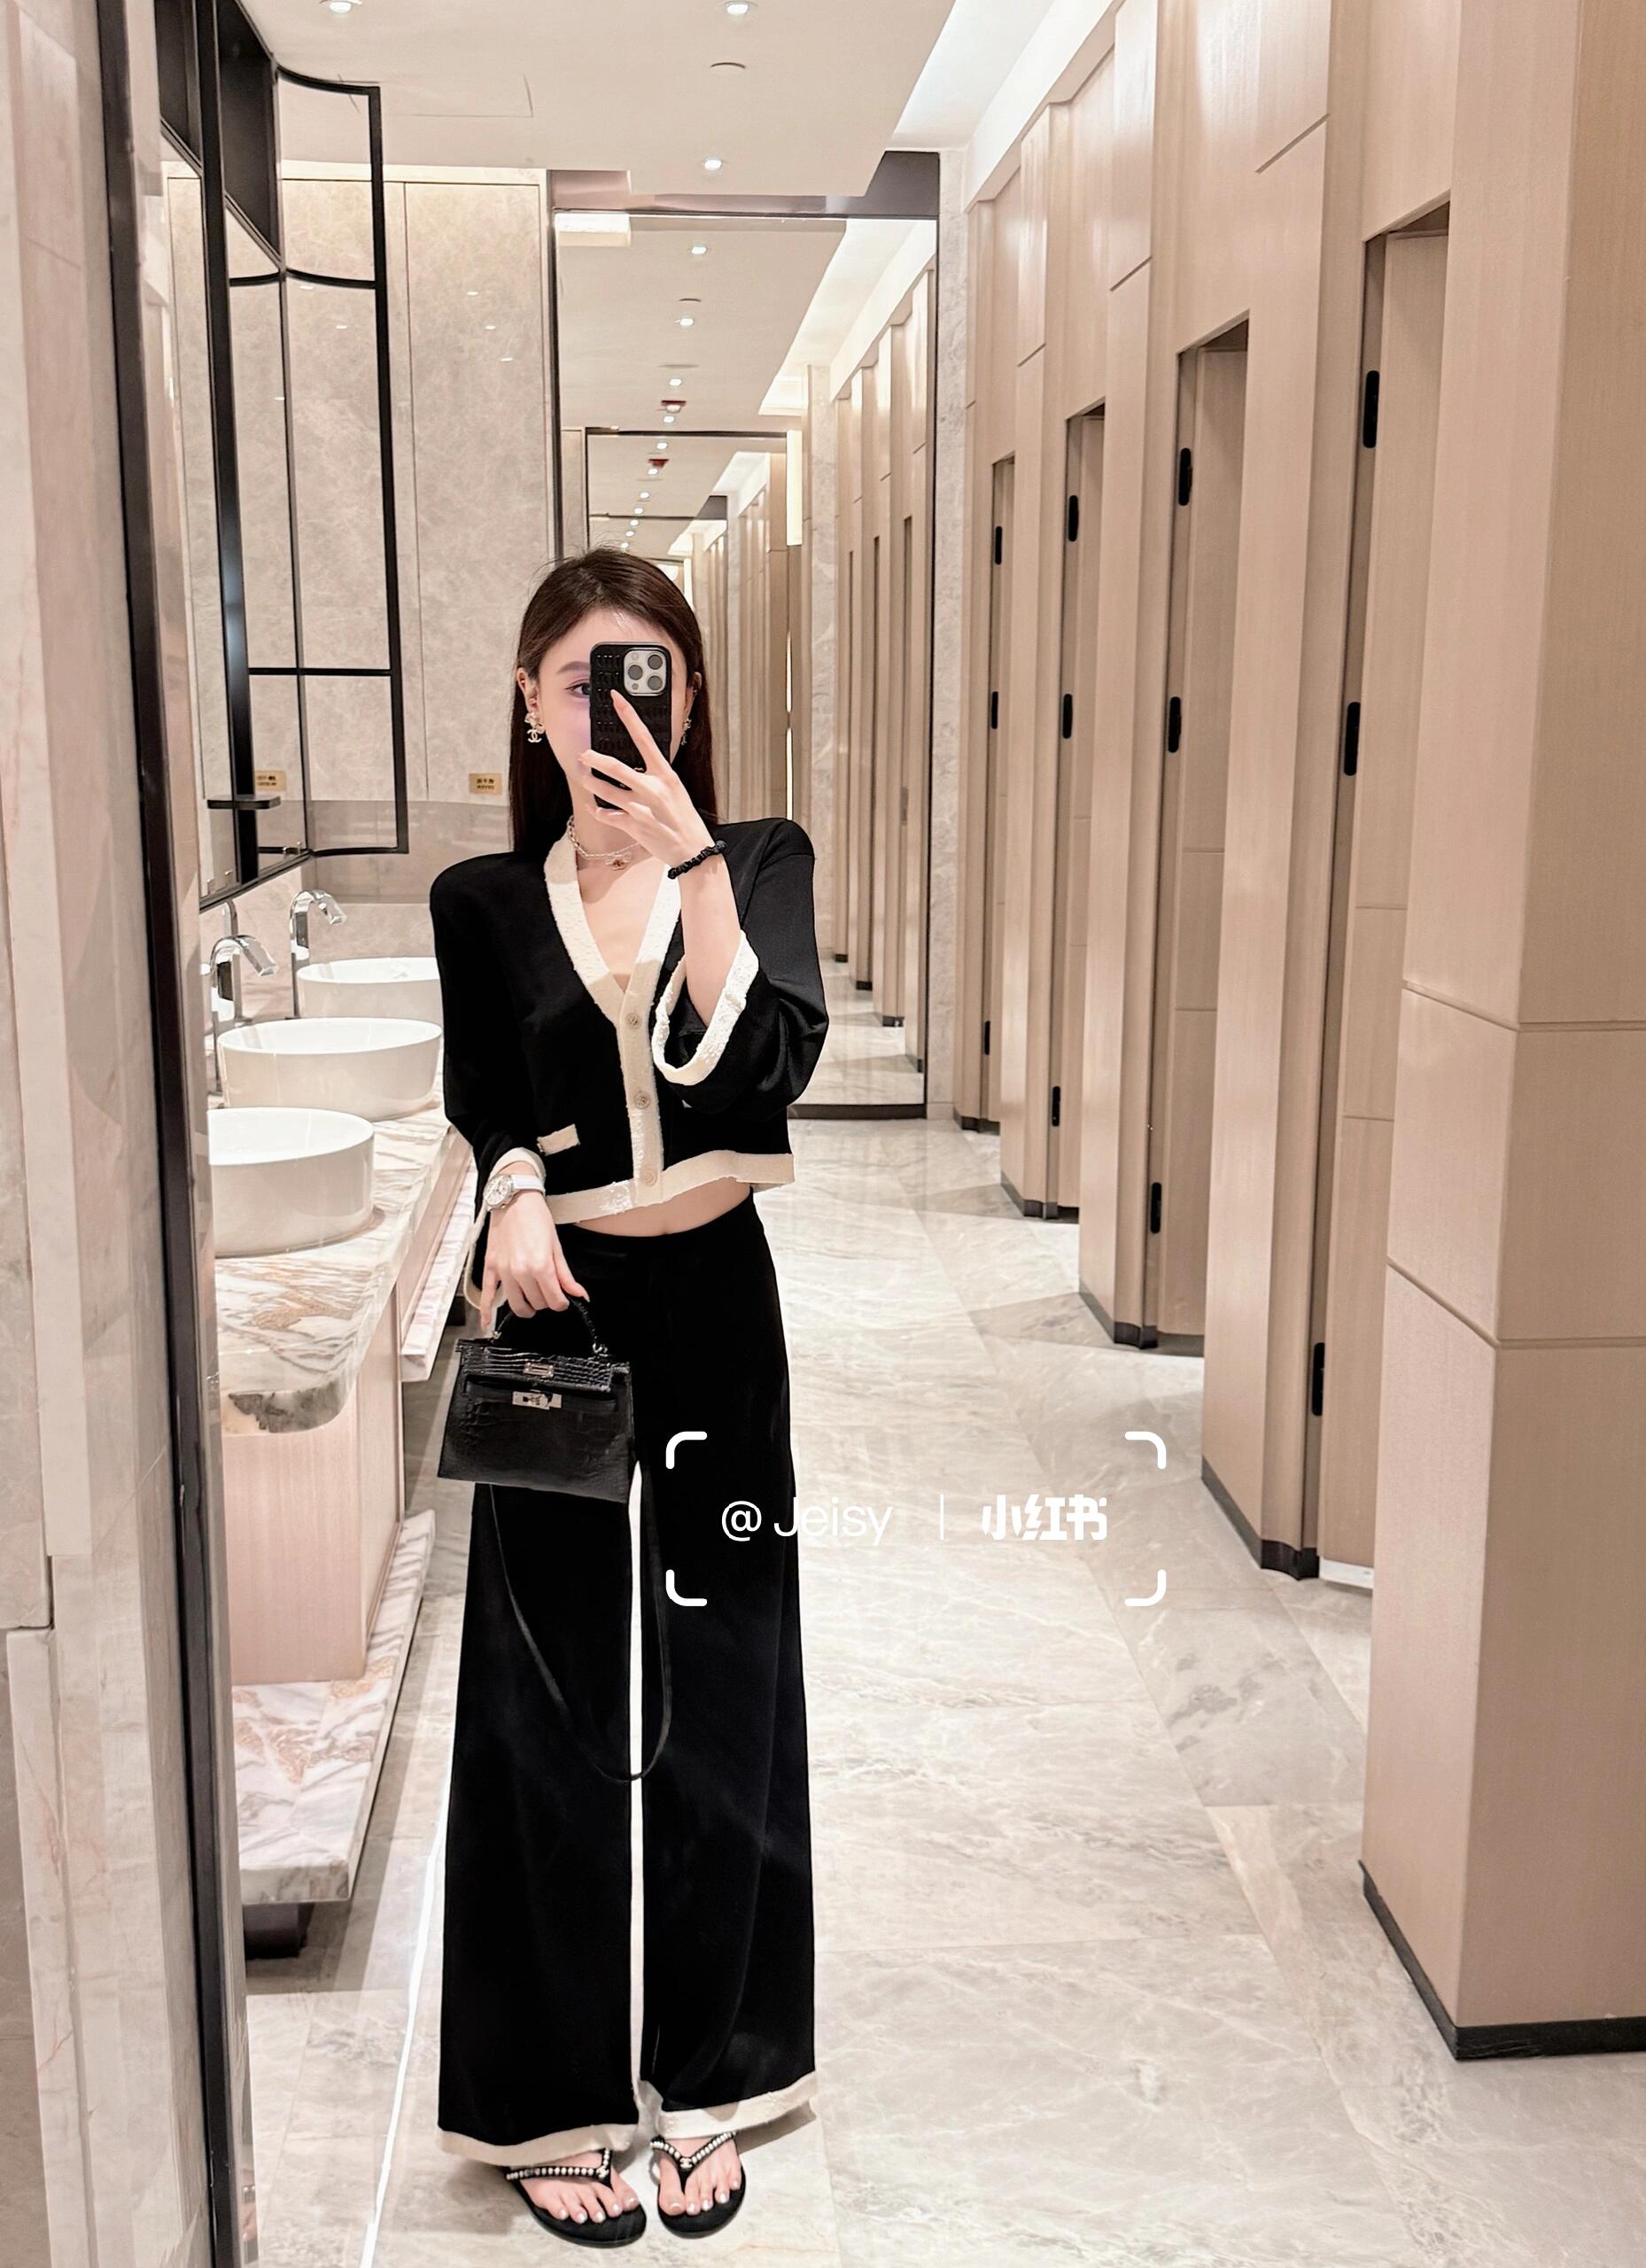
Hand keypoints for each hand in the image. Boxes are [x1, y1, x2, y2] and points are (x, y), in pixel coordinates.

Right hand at [480, 1190, 586, 1329]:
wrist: (514, 1199)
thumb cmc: (536, 1218)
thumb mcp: (556, 1246)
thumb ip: (566, 1275)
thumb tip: (579, 1294)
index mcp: (540, 1266)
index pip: (554, 1300)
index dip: (562, 1303)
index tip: (563, 1299)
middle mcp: (520, 1272)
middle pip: (537, 1303)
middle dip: (546, 1301)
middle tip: (549, 1292)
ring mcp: (503, 1272)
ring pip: (516, 1304)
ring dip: (527, 1307)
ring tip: (532, 1300)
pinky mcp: (490, 1268)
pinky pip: (486, 1296)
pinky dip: (486, 1312)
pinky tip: (487, 1323)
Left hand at [575, 691, 713, 868]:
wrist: (692, 850)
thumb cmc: (684, 818)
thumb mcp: (675, 790)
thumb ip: (656, 776)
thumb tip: (636, 766)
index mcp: (665, 774)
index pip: (644, 738)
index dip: (628, 716)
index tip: (616, 699)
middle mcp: (653, 789)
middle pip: (616, 767)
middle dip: (595, 759)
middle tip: (583, 754)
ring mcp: (642, 808)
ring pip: (606, 791)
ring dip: (592, 783)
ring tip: (584, 777)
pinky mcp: (634, 826)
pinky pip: (608, 815)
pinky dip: (598, 811)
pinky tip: (594, 807)